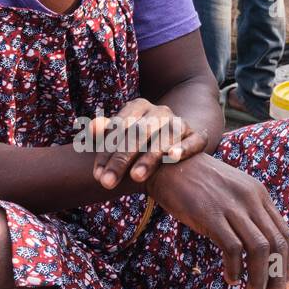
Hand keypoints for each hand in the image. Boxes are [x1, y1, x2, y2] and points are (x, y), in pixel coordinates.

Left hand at [88, 98, 207, 189]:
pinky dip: (183, 148)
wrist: (176, 141)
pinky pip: (193, 141)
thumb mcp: (121, 137)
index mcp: (138, 107)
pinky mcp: (197, 136)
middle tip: (108, 182)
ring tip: (136, 177)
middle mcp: (160, 111)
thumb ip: (105, 133)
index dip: (106, 151)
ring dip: (149, 158)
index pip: (119, 128)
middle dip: (121, 159)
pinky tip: (172, 157)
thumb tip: (91, 127)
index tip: (97, 175)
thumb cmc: (141, 143)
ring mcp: (179, 123)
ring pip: (163, 138)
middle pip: (138, 134)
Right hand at [147, 152, 288, 288]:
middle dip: (278, 278)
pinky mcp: (211, 215)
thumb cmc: (198, 184)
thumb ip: (248, 213)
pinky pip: (232, 248)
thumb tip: (261, 248)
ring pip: (259, 249)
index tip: (285, 286)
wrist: (167, 166)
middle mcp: (251, 199)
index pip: (284, 234)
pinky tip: (231, 280)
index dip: (288, 264)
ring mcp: (231, 207)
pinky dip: (235, 269)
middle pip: (277, 244)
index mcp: (259, 195)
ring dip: (260, 278)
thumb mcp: (232, 192)